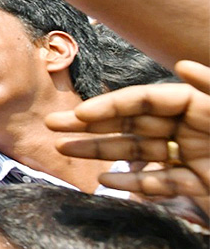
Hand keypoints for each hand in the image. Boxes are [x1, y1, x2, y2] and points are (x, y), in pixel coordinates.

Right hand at [47, 60, 209, 210]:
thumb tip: (181, 64)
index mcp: (195, 104)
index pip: (144, 101)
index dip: (111, 105)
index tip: (80, 114)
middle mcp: (187, 127)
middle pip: (130, 124)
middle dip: (90, 124)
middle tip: (53, 123)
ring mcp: (189, 156)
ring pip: (136, 152)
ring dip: (99, 151)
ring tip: (63, 148)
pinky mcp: (198, 184)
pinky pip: (160, 184)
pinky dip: (132, 183)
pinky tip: (105, 182)